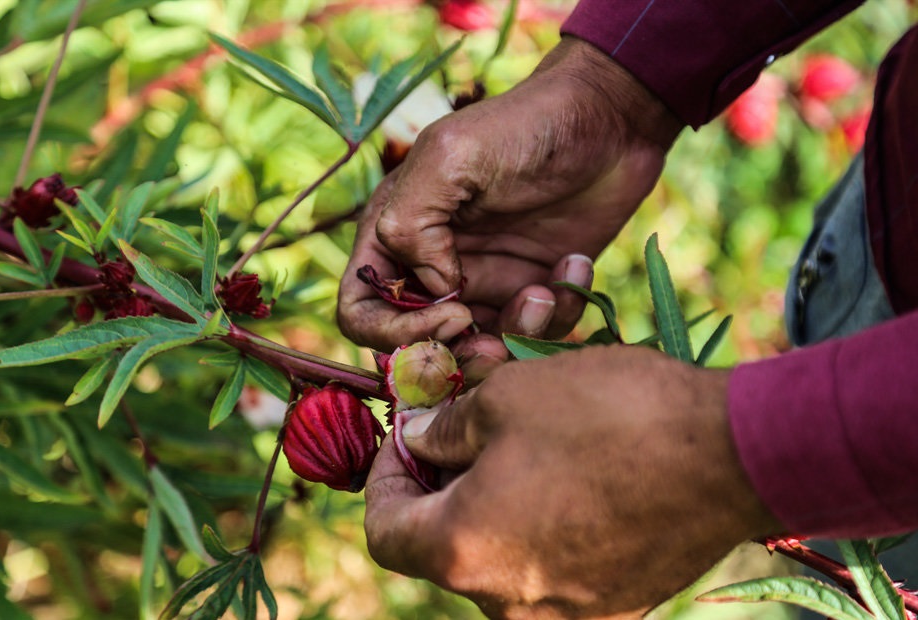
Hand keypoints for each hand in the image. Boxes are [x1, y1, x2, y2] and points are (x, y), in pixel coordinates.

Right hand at [338, 38, 682, 372]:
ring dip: (515, 337)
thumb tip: (435, 290)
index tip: (452, 317)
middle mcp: (432, 268)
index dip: (392, 332)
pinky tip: (575, 264)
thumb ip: (411, 224)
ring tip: (546, 292)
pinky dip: (558, 313)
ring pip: (480, 351)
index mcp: (395, 235)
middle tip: (496, 343)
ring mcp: (485, 283)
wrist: (609, 119)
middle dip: (458, 356)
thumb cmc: (523, 127)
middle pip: (419, 348)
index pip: (361, 310)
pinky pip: (533, 334)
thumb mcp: (450, 158)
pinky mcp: (532, 291)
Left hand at [365, 345, 782, 618]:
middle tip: (462, 429)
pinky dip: (543, 528)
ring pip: (500, 558)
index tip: (406, 435)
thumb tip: (420, 438)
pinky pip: (554, 570)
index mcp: (465, 550)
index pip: (384, 529)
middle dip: (442, 485)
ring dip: (494, 505)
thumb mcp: (507, 396)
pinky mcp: (616, 607)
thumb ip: (445, 427)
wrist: (731, 453)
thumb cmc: (607, 415)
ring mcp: (568, 613)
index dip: (383, 475)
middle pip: (443, 545)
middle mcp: (509, 602)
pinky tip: (571, 478)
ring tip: (523, 447)